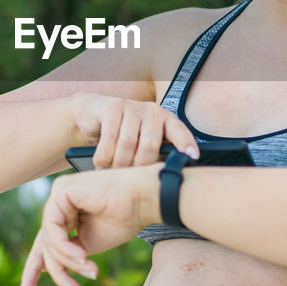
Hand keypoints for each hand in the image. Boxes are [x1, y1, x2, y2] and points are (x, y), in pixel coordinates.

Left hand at [20, 163, 161, 285]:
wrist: (143, 200)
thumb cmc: (124, 219)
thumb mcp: (90, 244)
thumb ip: (68, 253)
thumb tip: (44, 268)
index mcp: (66, 214)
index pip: (45, 243)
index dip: (34, 269)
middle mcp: (59, 203)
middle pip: (44, 244)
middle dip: (50, 271)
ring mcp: (58, 196)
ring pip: (49, 241)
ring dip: (69, 262)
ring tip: (90, 271)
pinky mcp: (60, 192)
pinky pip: (52, 230)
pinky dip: (65, 248)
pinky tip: (83, 257)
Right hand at [72, 92, 199, 168]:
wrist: (93, 112)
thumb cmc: (123, 134)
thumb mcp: (141, 140)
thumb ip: (154, 153)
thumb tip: (164, 179)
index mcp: (165, 120)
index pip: (179, 131)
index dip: (186, 143)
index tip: (193, 157)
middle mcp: (152, 111)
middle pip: (150, 144)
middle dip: (139, 166)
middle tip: (129, 179)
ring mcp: (132, 106)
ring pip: (128, 143)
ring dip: (118, 164)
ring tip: (112, 174)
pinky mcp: (113, 106)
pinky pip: (110, 137)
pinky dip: (104, 156)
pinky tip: (101, 164)